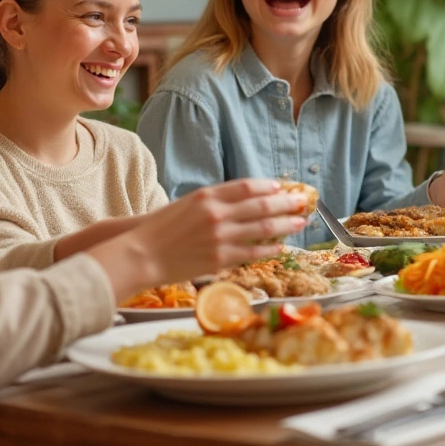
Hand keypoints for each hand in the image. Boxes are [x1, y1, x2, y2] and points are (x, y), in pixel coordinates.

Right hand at [89, 179, 309, 301]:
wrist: (142, 254)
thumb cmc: (161, 228)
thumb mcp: (186, 204)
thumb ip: (213, 201)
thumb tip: (242, 200)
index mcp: (207, 196)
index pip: (246, 186)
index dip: (267, 186)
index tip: (280, 186)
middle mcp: (216, 214)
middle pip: (260, 206)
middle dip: (285, 203)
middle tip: (302, 202)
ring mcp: (220, 238)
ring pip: (262, 229)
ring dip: (284, 225)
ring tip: (300, 222)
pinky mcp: (219, 259)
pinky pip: (252, 253)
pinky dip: (269, 249)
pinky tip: (280, 246)